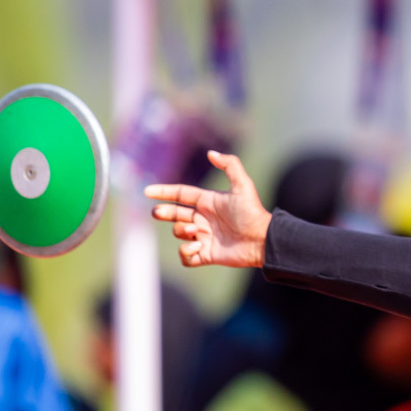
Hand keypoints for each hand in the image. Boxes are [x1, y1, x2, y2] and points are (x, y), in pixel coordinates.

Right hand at [146, 151, 271, 268]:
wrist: (262, 241)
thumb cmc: (253, 214)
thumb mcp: (243, 186)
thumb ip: (230, 165)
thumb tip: (211, 153)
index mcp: (208, 202)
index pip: (180, 194)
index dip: (163, 192)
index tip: (147, 191)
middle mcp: (203, 219)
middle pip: (174, 213)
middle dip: (164, 212)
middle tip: (159, 212)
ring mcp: (204, 237)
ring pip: (179, 233)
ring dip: (181, 231)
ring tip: (197, 232)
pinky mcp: (206, 255)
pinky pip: (186, 256)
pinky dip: (186, 253)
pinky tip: (197, 247)